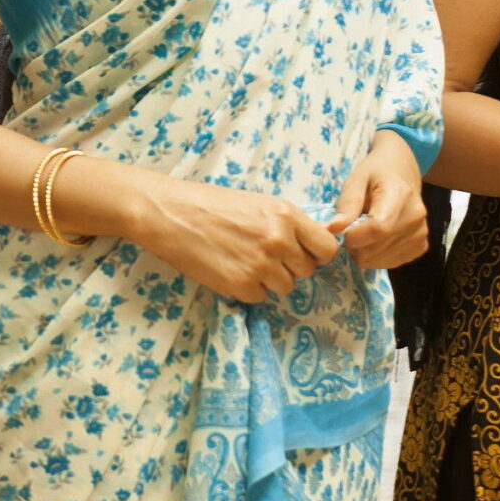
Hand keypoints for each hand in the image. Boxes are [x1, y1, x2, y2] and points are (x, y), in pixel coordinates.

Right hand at [129, 176, 341, 304]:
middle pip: (307, 271)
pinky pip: (260, 297)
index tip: (306, 255)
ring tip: (244, 260)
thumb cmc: (212, 204)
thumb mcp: (259, 203)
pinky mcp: (241, 285)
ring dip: (270, 280)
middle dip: (290, 267)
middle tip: (264, 255)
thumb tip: (314, 244)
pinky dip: (248, 289)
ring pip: (285, 287)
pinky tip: (230, 269)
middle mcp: (279, 240)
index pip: (327, 248)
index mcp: (286, 215)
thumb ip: (288, 223)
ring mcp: (261, 265)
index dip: (317, 254)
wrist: (172, 214)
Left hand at [326, 132, 428, 269]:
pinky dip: (376, 256)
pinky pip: (390, 263)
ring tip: (365, 230)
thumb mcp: (356, 180)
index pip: (378, 229)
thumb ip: (346, 205)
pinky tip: (377, 238)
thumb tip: (332, 230)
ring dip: (364, 251)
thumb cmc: (375, 173)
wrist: (402, 173)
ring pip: (379, 260)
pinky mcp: (421, 247)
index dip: (353, 236)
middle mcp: (416, 218)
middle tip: (352, 227)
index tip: (341, 228)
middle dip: (355, 244)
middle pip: (375, 249)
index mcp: (401, 195)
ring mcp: (421, 234)